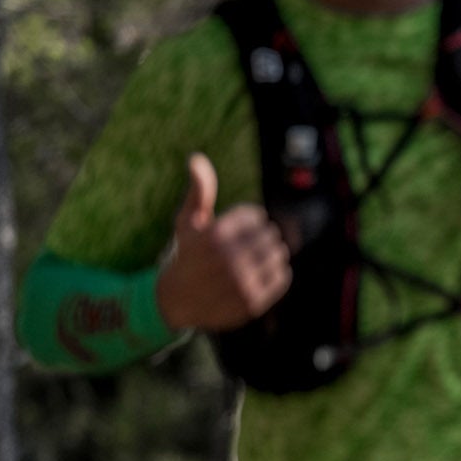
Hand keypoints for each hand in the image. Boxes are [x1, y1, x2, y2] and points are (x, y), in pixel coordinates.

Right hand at [154, 153, 291, 332]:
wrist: (178, 301)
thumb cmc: (188, 254)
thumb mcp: (188, 221)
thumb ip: (199, 191)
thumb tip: (197, 158)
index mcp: (215, 235)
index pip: (257, 216)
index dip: (249, 220)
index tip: (235, 229)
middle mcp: (229, 259)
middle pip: (271, 234)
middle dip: (260, 236)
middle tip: (246, 244)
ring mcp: (242, 283)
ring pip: (279, 255)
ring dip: (270, 253)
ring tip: (253, 257)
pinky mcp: (253, 303)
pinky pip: (283, 277)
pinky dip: (276, 272)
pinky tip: (260, 272)